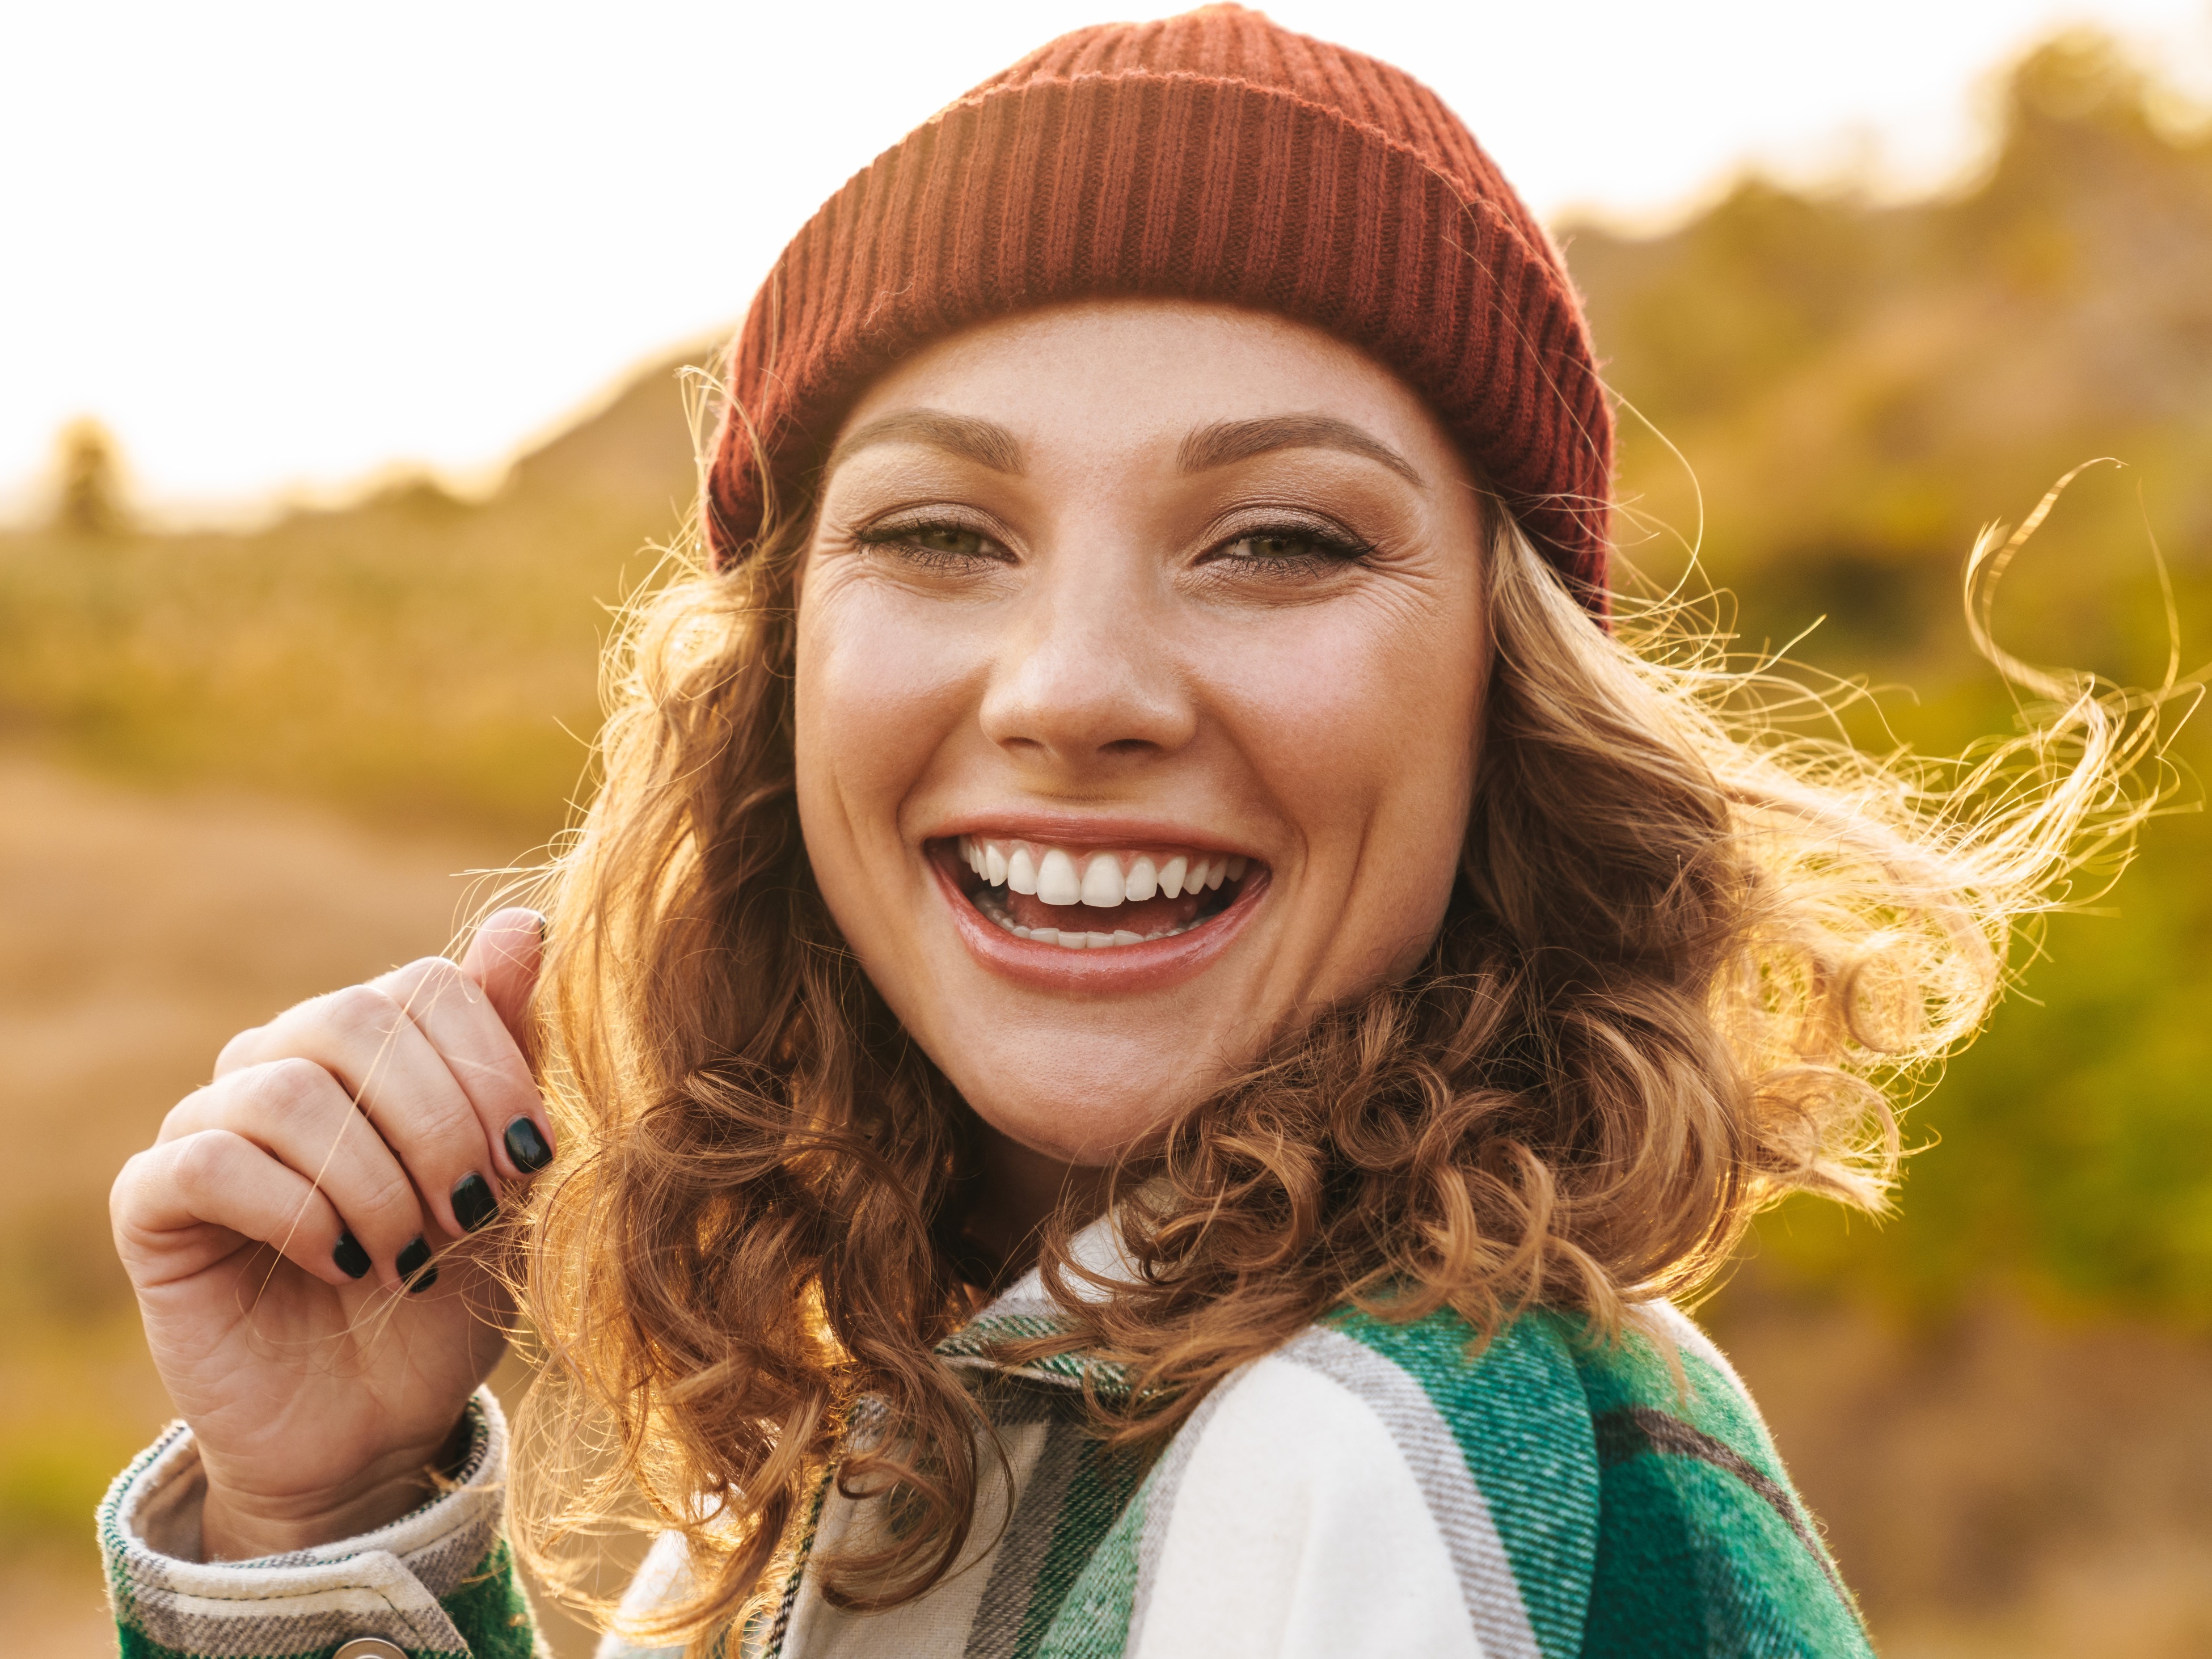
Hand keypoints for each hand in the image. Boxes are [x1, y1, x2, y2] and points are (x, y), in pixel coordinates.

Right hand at [109, 907, 553, 1558]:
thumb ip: (510, 1047)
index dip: (489, 1066)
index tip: (531, 1157)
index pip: (427, 984)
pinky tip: (339, 1266)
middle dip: (437, 1123)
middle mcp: (284, 1061)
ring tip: (409, 1256)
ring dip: (372, 1183)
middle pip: (356, 1020)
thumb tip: (524, 923)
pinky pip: (210, 1161)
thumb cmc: (452, 1286)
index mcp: (374, 1042)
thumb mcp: (508, 1170)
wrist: (381, 1421)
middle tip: (471, 1214)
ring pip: (286, 1091)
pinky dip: (295, 1214)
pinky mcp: (153, 1201)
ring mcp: (210, 1123)